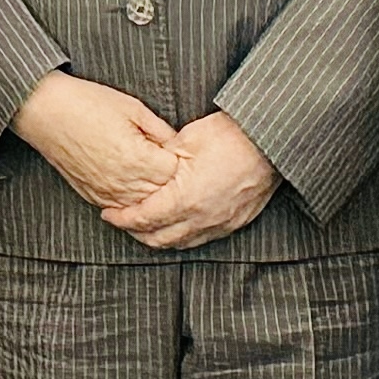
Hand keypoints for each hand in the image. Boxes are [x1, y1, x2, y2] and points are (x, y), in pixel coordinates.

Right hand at [14, 72, 184, 213]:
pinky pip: (122, 209)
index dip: (182, 161)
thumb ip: (160, 130)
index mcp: (137, 159)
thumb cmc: (88, 103)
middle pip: (162, 195)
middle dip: (171, 181)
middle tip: (173, 163)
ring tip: (157, 174)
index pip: (175, 173)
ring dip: (153, 194)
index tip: (183, 151)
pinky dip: (133, 201)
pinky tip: (136, 185)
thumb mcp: (133, 108)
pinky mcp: (93, 196)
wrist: (47, 111)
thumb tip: (179, 145)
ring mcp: (107, 193)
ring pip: (142, 207)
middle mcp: (123, 182)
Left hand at [105, 114, 280, 251]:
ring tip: (146, 225)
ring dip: (160, 237)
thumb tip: (143, 168)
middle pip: (159, 238)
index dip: (122, 218)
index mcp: (185, 199)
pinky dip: (184, 235)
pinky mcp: (236, 222)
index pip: (144, 218)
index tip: (108, 213)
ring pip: (181, 243)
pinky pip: (202, 238)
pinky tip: (178, 225)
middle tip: (123, 221)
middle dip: (136, 231)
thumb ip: (160, 159)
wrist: (270, 140)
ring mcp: (220, 223)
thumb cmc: (231, 134)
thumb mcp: (186, 140)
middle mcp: (202, 218)